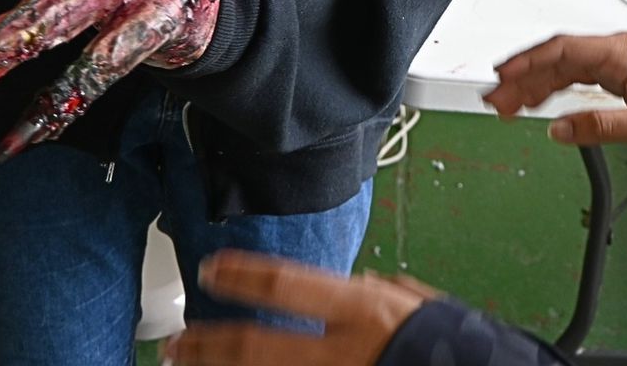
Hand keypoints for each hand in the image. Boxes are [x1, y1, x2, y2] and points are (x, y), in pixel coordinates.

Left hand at [161, 251, 437, 365]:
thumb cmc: (452, 344)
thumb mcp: (417, 306)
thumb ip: (377, 294)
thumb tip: (351, 285)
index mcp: (361, 312)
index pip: (286, 286)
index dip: (242, 278)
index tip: (211, 270)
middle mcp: (342, 353)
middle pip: (257, 347)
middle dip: (208, 346)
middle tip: (174, 343)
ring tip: (187, 365)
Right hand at [484, 32, 626, 153]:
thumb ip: (602, 126)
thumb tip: (560, 129)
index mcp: (620, 52)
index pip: (564, 50)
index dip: (530, 61)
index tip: (505, 75)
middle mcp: (612, 51)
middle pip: (555, 58)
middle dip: (521, 76)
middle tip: (495, 97)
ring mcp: (608, 61)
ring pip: (557, 67)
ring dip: (529, 84)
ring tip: (504, 103)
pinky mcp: (607, 73)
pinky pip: (567, 75)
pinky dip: (545, 87)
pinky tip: (530, 100)